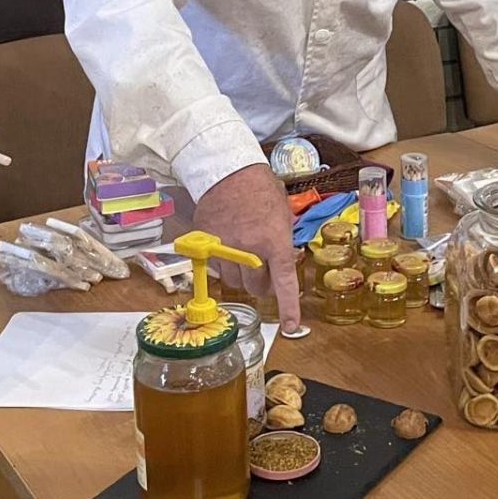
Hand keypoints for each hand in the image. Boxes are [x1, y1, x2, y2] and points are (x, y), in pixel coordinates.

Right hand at [191, 164, 301, 331]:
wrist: (228, 172)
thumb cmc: (261, 190)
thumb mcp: (283, 215)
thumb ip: (281, 243)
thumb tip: (280, 263)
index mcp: (275, 243)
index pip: (283, 284)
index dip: (288, 308)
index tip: (290, 326)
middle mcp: (250, 251)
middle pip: (256, 288)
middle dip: (262, 285)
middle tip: (263, 272)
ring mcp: (225, 251)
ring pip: (234, 282)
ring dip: (241, 276)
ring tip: (244, 256)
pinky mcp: (207, 246)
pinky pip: (217, 268)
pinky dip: (224, 265)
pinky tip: (228, 247)